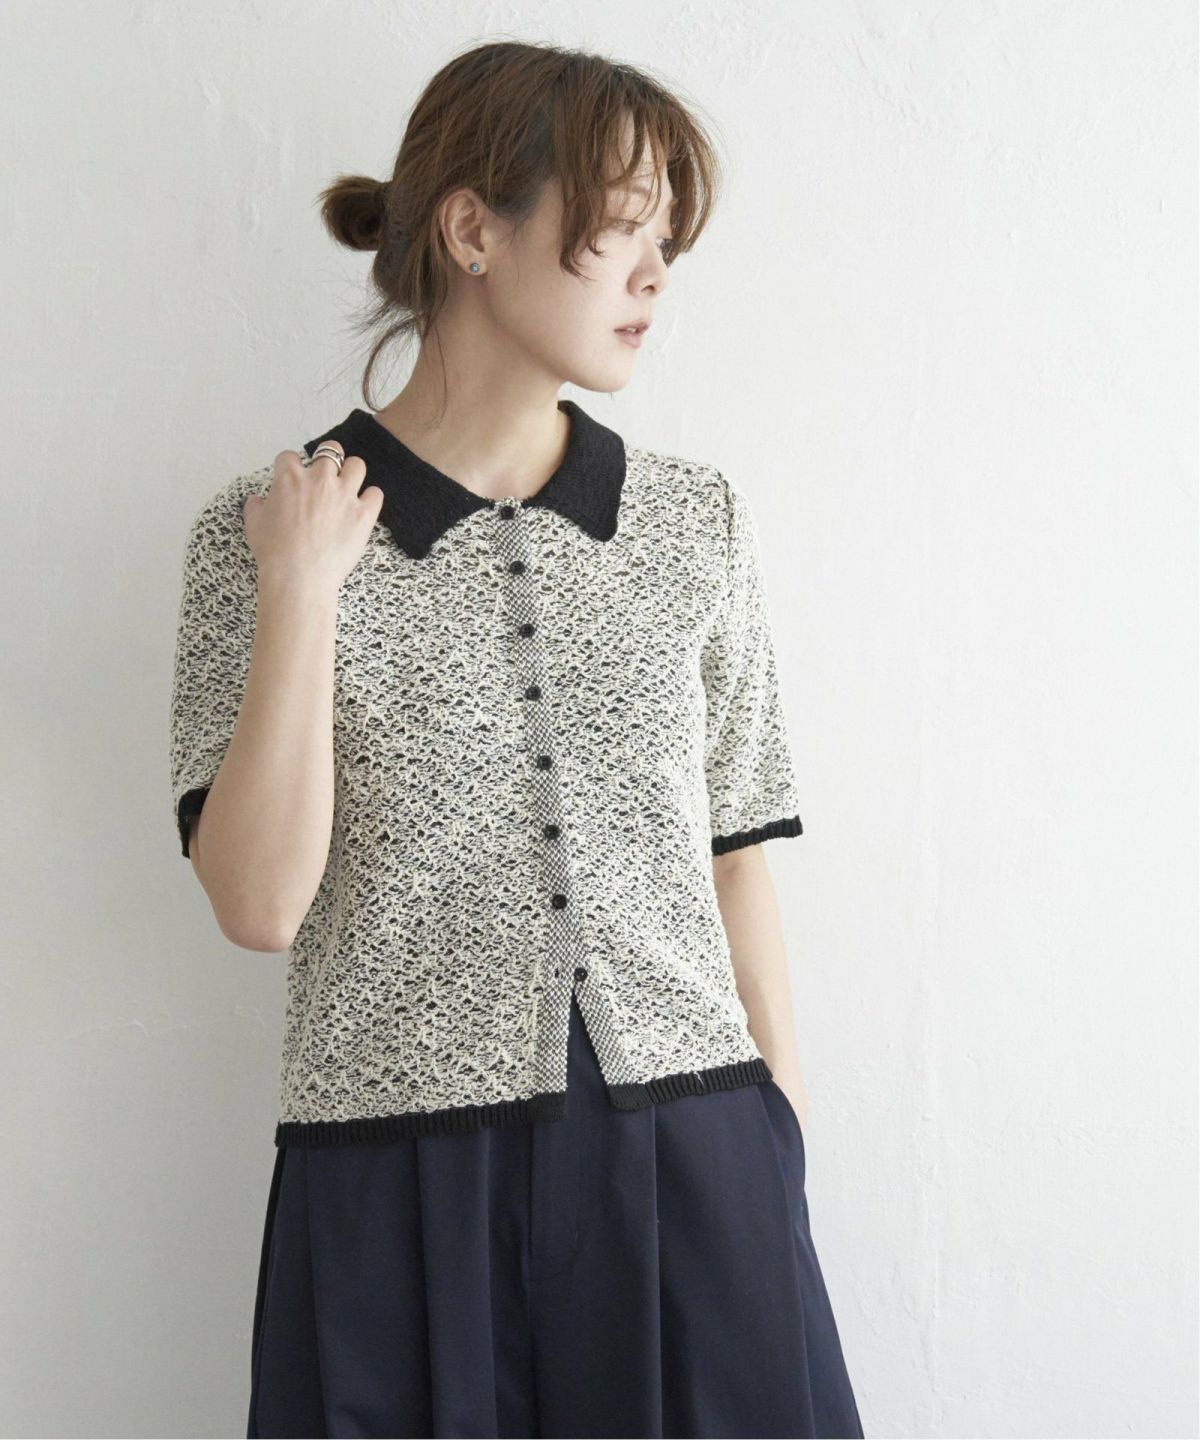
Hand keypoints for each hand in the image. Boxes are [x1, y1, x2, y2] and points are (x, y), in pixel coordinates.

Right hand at [244, 443, 384, 594]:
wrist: (298, 577)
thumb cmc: (273, 553)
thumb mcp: (253, 525)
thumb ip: (256, 506)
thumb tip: (257, 500)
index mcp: (290, 478)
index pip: (289, 456)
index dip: (290, 466)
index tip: (292, 476)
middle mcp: (319, 479)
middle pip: (330, 450)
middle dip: (327, 460)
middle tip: (326, 476)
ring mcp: (344, 495)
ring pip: (357, 465)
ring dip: (352, 473)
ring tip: (347, 487)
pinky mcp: (363, 514)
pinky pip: (376, 494)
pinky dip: (370, 498)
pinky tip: (363, 508)